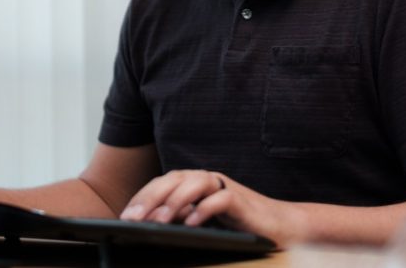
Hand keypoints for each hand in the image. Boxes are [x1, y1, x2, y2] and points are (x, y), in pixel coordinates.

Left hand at [119, 169, 305, 246]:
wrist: (279, 225)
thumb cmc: (238, 224)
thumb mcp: (203, 221)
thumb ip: (182, 218)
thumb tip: (151, 226)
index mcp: (193, 182)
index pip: (162, 184)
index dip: (143, 197)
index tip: (125, 216)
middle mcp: (206, 179)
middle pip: (173, 180)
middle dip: (151, 198)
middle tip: (133, 218)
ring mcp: (223, 186)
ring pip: (193, 184)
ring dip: (174, 202)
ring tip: (158, 222)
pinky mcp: (240, 199)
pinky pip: (219, 199)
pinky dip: (204, 209)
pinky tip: (192, 224)